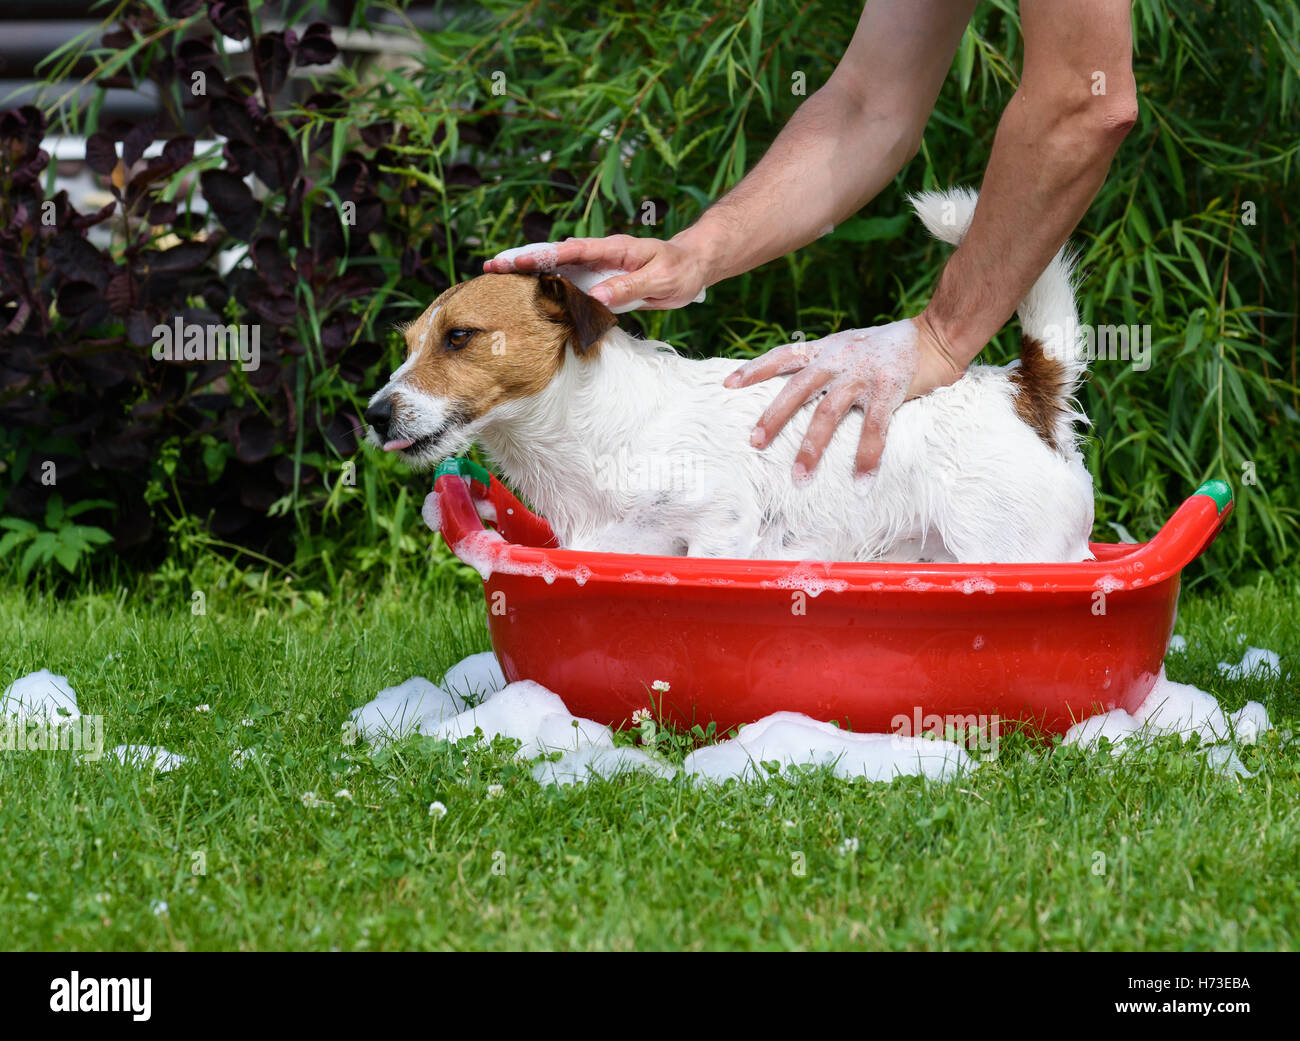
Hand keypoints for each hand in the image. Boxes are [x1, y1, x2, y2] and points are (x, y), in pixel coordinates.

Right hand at [482, 234, 707, 310]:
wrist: (692, 265)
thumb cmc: (680, 270)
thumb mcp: (661, 280)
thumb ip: (629, 287)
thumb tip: (596, 297)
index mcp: (612, 249)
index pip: (572, 251)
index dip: (544, 256)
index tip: (518, 262)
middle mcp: (599, 255)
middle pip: (555, 256)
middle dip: (522, 259)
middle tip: (490, 266)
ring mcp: (597, 268)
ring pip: (556, 269)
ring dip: (528, 273)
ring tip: (496, 277)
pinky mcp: (599, 281)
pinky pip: (569, 283)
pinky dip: (546, 286)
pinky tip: (526, 293)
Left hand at [724, 314, 963, 478]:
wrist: (937, 334)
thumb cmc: (890, 347)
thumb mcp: (850, 346)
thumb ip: (827, 363)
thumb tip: (800, 389)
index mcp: (827, 350)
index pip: (783, 355)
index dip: (755, 369)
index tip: (727, 384)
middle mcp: (839, 359)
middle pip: (797, 389)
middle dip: (774, 417)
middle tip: (754, 443)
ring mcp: (863, 375)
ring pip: (828, 413)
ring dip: (812, 448)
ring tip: (799, 477)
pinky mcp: (889, 390)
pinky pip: (874, 428)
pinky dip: (866, 457)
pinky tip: (861, 482)